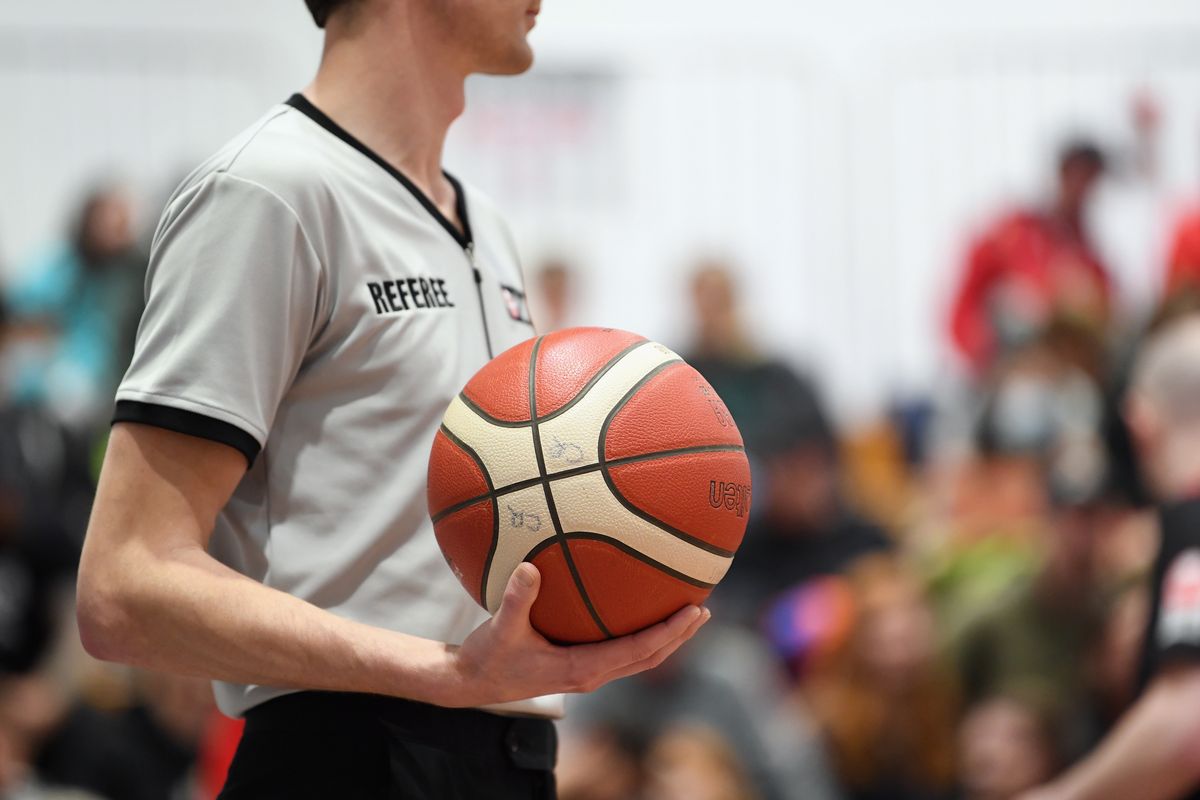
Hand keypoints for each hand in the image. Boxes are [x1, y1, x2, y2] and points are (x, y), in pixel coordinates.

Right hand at [441, 563, 708, 707]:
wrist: (472, 682)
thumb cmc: (487, 657)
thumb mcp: (500, 627)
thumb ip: (517, 598)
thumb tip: (530, 567)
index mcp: (581, 669)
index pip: (638, 651)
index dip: (668, 633)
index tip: (693, 612)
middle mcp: (591, 675)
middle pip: (649, 657)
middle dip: (678, 636)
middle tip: (703, 609)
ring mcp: (586, 672)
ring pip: (638, 658)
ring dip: (665, 638)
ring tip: (687, 612)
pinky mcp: (578, 665)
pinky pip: (620, 650)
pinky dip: (640, 634)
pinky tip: (640, 608)